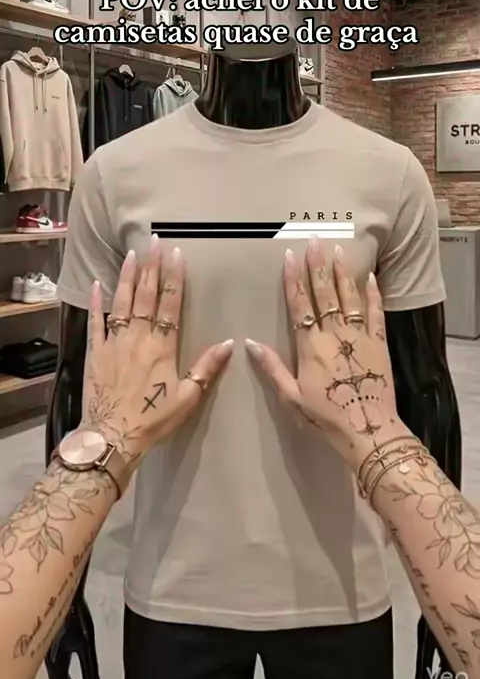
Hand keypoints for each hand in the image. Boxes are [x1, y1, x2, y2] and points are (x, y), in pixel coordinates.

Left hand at [81, 235, 233, 477]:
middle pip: (147, 296)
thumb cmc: (153, 420)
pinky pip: (95, 323)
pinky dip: (96, 303)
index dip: (174, 278)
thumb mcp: (187, 398)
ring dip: (127, 277)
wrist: (112, 436)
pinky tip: (97, 284)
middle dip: (152, 267)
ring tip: (131, 254)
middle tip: (154, 242)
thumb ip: (207, 368)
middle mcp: (138, 338)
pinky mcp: (95, 353)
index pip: (171, 305)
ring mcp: (114, 343)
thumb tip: (230, 342)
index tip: (176, 255)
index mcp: (162, 347)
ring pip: (122, 303)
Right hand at [246, 238, 409, 466]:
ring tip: (338, 251)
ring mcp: (359, 336)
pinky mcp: (379, 342)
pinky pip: (376, 313)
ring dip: (342, 273)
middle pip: (324, 294)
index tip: (290, 257)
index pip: (300, 305)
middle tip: (314, 241)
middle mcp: (334, 334)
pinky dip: (373, 293)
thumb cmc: (326, 415)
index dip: (294, 279)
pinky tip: (369, 276)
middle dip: (317, 266)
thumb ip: (272, 367)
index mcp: (310, 346)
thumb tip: (249, 342)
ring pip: (349, 297)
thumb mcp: (292, 396)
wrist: (367, 427)